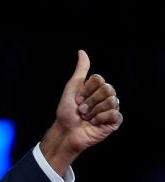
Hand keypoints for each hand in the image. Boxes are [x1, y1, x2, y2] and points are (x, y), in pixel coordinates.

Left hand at [40, 50, 122, 175]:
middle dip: (90, 100)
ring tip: (87, 117)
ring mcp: (111, 109)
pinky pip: (114, 114)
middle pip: (107, 89)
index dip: (86, 90)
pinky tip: (94, 123)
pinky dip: (101, 118)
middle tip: (82, 109)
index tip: (77, 99)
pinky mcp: (115, 121)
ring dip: (94, 111)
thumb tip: (82, 51)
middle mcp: (105, 97)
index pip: (99, 79)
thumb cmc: (67, 110)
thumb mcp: (72, 87)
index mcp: (96, 88)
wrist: (67, 130)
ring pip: (111, 101)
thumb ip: (80, 70)